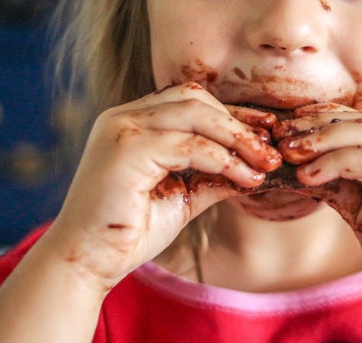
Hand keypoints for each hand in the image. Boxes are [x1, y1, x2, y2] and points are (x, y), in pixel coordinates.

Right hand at [44, 82, 280, 291]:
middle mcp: (125, 116)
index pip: (192, 100)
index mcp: (135, 120)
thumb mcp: (186, 194)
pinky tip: (245, 177)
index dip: (234, 113)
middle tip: (272, 151)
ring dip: (238, 139)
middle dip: (241, 123)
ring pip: (196, 114)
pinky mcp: (126, 149)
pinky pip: (188, 144)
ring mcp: (123, 128)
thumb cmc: (133, 229)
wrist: (90, 261)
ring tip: (265, 163)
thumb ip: (216, 173)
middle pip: (196, 99)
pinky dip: (223, 158)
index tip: (268, 130)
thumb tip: (258, 166)